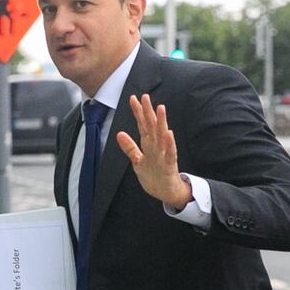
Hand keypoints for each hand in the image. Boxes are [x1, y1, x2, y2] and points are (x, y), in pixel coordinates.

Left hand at [116, 94, 192, 209]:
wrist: (167, 193)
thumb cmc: (154, 176)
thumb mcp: (137, 161)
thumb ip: (130, 147)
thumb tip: (119, 134)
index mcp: (149, 145)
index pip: (142, 125)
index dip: (138, 112)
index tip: (133, 98)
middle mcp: (157, 146)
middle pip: (152, 126)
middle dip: (148, 111)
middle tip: (145, 96)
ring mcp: (164, 154)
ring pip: (162, 136)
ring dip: (161, 122)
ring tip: (160, 108)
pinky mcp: (170, 165)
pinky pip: (170, 153)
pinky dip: (169, 143)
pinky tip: (169, 133)